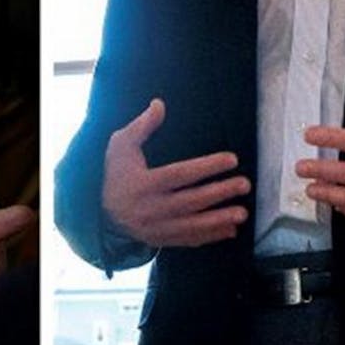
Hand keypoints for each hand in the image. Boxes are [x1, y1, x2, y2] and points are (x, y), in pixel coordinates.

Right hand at [102, 99, 250, 247]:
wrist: (99, 212)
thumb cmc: (114, 173)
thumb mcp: (121, 146)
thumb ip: (142, 126)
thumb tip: (159, 104)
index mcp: (143, 184)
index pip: (180, 174)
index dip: (207, 167)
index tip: (231, 159)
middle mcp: (150, 208)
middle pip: (191, 201)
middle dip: (219, 193)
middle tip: (244, 184)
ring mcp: (156, 228)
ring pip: (192, 225)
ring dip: (219, 220)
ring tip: (242, 213)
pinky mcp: (160, 240)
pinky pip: (188, 240)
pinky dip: (210, 237)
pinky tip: (230, 230)